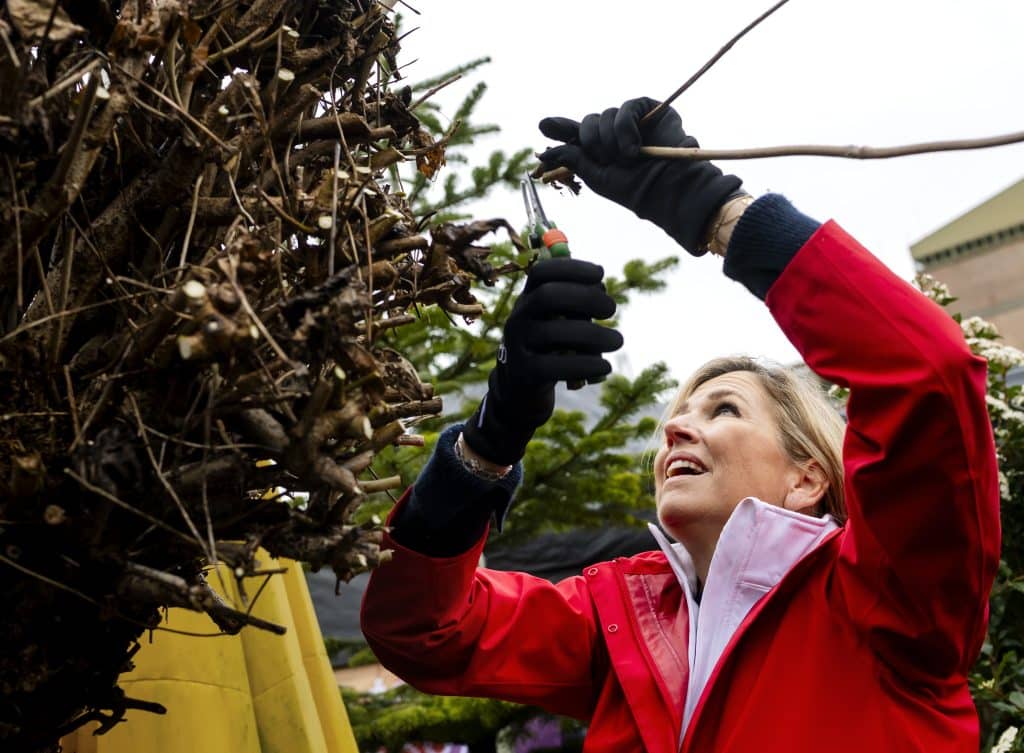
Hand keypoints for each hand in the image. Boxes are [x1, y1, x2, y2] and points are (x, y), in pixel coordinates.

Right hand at [462, 258, 622, 465]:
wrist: (522, 384)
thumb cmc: (551, 345)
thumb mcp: (560, 320)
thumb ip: (577, 304)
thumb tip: (600, 290)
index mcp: (528, 298)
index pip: (542, 272)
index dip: (572, 268)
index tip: (601, 273)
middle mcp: (518, 317)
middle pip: (547, 296)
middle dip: (585, 298)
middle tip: (611, 309)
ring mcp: (518, 344)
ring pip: (553, 333)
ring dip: (594, 334)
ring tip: (617, 340)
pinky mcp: (524, 372)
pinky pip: (554, 367)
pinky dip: (585, 365)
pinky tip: (605, 365)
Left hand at [538, 97, 742, 255]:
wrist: (668, 188)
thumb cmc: (635, 189)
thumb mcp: (597, 176)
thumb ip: (574, 158)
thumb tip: (546, 152)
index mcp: (601, 151)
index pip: (576, 134)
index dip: (560, 128)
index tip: (542, 126)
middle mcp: (614, 134)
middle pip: (588, 122)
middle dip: (591, 142)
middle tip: (607, 159)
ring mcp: (632, 121)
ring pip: (604, 115)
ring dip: (610, 140)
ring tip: (627, 158)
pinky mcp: (649, 110)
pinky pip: (626, 108)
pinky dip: (625, 128)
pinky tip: (633, 147)